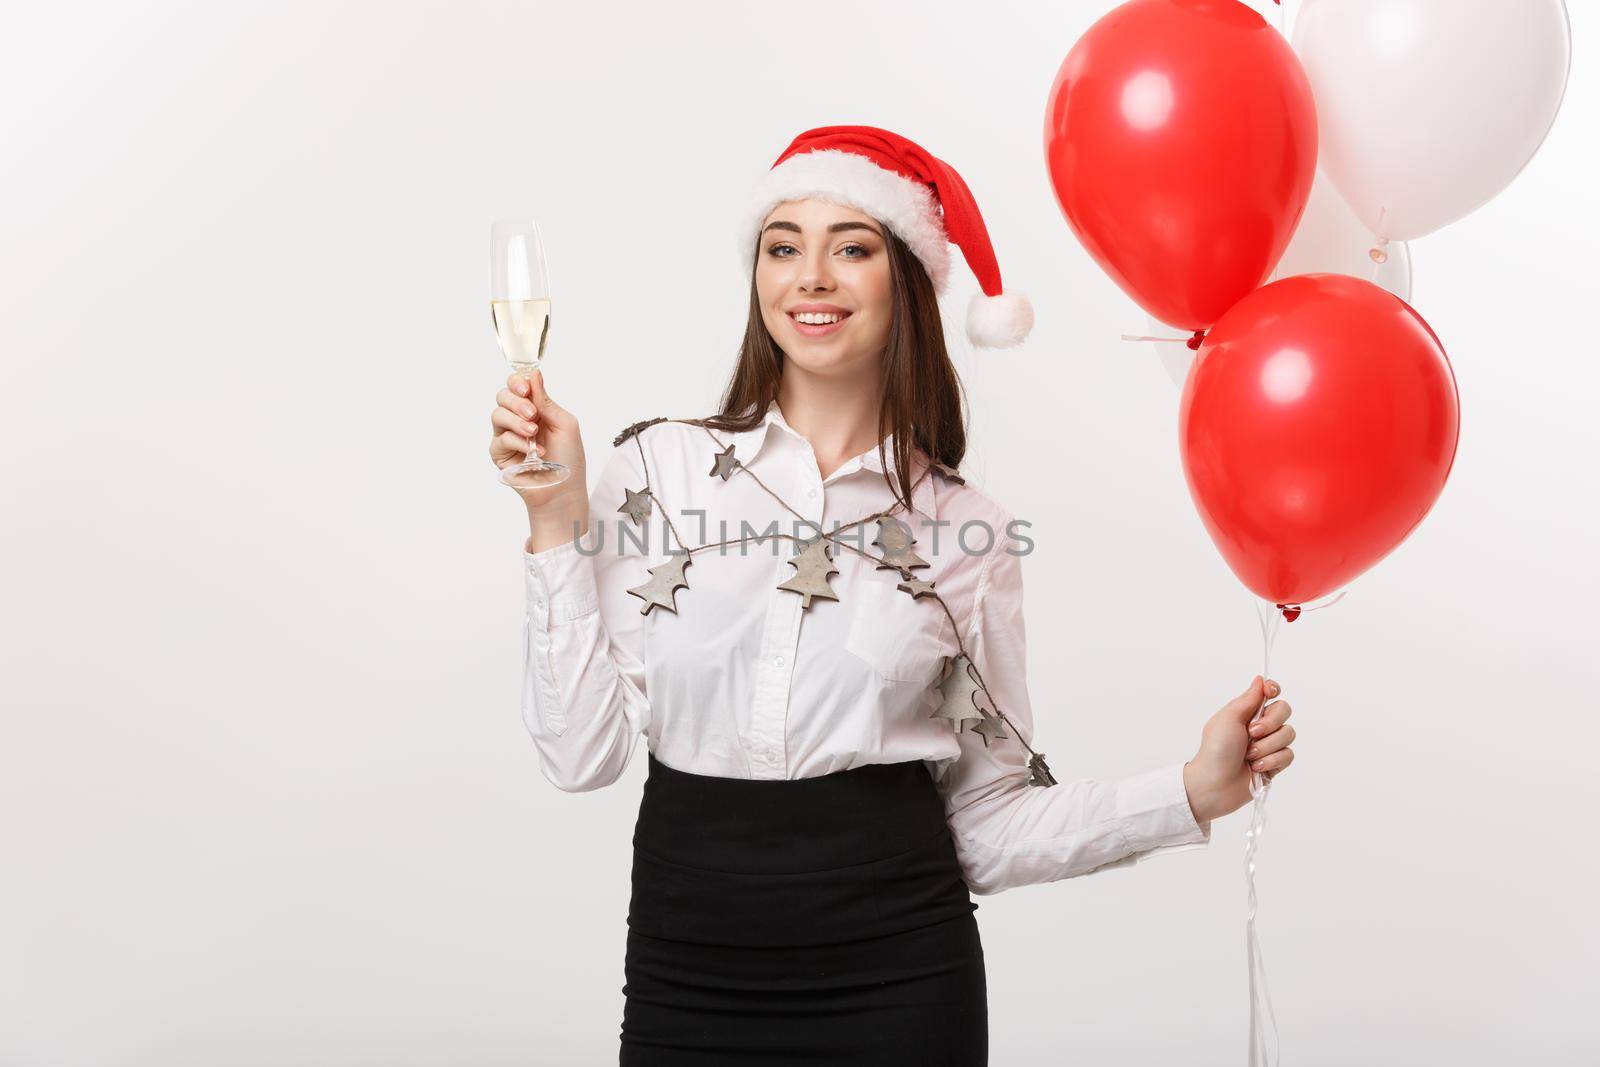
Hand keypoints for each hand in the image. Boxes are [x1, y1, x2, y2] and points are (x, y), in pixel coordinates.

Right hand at [488, 368, 588, 547]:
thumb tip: (534, 373)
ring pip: (497, 415)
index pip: (517, 386)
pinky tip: (533, 451)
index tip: (526, 387)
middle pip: (502, 396)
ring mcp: (507, 436)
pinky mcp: (500, 454)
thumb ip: (546, 400)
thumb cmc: (569, 458)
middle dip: (516, 401)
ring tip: (534, 432)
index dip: (517, 382)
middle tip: (532, 414)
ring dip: (516, 420)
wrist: (564, 489)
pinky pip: (500, 439)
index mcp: (535, 408)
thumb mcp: (564, 424)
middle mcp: (518, 419)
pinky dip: (517, 442)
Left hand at [1182, 676, 1296, 824]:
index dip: (1273, 690)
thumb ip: (1248, 699)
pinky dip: (1272, 761)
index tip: (1271, 692)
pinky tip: (1256, 768)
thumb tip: (1259, 679)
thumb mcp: (1228, 718)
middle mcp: (1260, 726)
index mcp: (1246, 712)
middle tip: (1251, 733)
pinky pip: (1288, 755)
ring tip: (1249, 755)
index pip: (1269, 693)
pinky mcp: (1276, 764)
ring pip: (1288, 734)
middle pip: (1284, 710)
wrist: (1215, 784)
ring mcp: (1269, 745)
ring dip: (1267, 746)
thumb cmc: (1215, 750)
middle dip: (1270, 722)